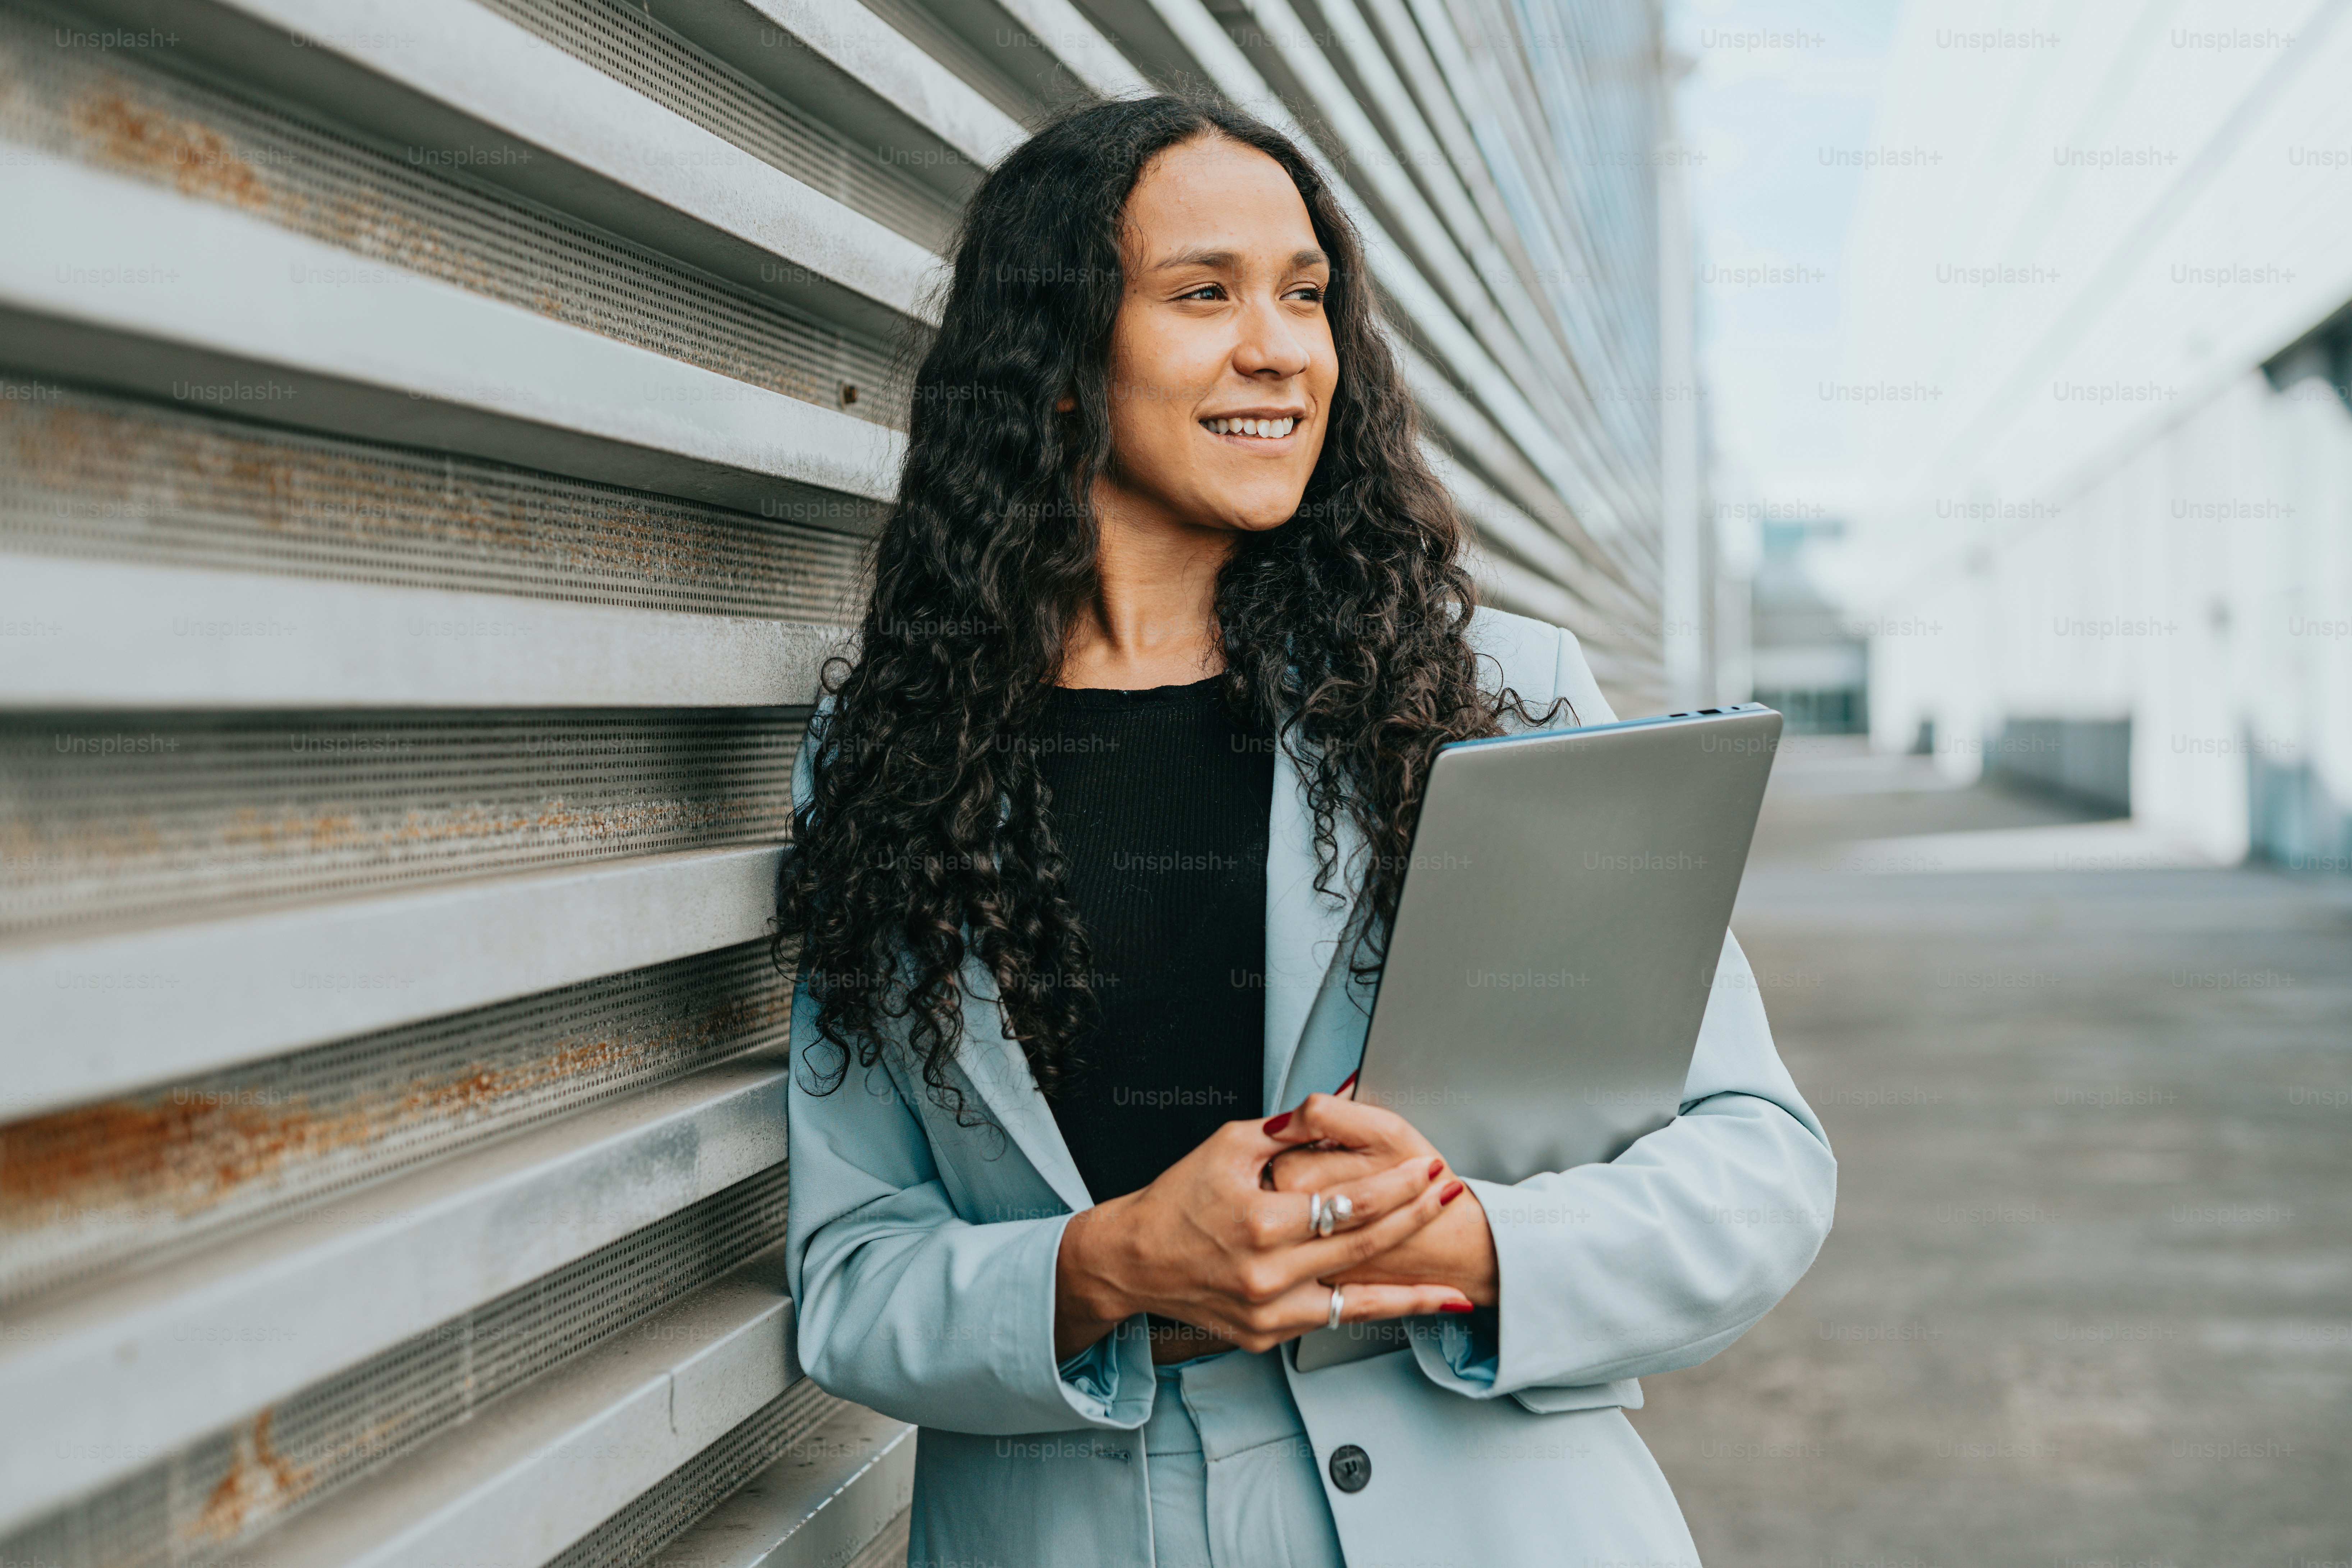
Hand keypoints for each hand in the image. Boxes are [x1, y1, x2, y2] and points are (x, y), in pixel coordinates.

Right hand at [1054, 1110, 1471, 1358]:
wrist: (1135, 1260)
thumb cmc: (1176, 1201)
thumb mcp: (1228, 1146)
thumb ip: (1288, 1131)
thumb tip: (1334, 1109)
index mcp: (1260, 1223)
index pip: (1350, 1204)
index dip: (1398, 1186)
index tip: (1427, 1170)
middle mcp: (1267, 1275)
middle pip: (1364, 1246)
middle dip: (1417, 1219)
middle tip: (1452, 1197)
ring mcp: (1268, 1312)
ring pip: (1358, 1302)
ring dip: (1411, 1291)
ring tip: (1453, 1282)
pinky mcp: (1266, 1335)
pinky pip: (1332, 1320)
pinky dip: (1373, 1313)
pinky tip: (1406, 1307)